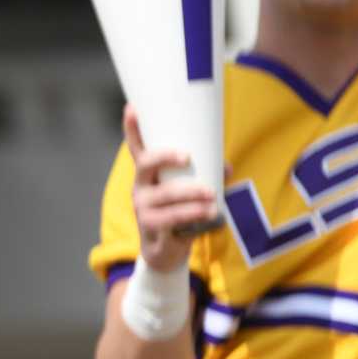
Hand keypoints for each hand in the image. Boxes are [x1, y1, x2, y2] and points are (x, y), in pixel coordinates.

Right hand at [124, 107, 215, 267]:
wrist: (166, 251)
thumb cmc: (178, 214)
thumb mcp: (188, 193)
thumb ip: (206, 177)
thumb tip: (225, 166)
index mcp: (147, 175)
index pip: (136, 148)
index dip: (132, 128)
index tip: (132, 108)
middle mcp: (140, 187)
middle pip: (145, 164)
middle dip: (165, 157)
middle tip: (188, 157)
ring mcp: (142, 207)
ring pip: (166, 194)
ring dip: (191, 193)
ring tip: (212, 196)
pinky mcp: (150, 226)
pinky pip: (174, 218)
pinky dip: (194, 214)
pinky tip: (209, 214)